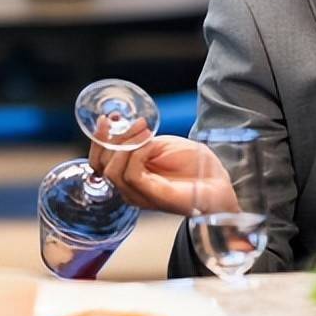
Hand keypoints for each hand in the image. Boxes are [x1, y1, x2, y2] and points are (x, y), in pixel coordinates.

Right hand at [89, 119, 237, 216]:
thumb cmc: (193, 165)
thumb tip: (122, 127)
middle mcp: (129, 188)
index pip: (98, 163)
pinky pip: (133, 175)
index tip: (106, 118)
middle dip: (108, 138)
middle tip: (122, 120)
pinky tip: (150, 143)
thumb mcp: (161, 145)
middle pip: (100, 166)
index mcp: (128, 175)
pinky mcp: (153, 197)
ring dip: (125, 144)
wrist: (218, 182)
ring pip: (113, 171)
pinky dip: (137, 153)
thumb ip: (139, 141)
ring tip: (144, 129)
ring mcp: (139, 195)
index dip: (97, 140)